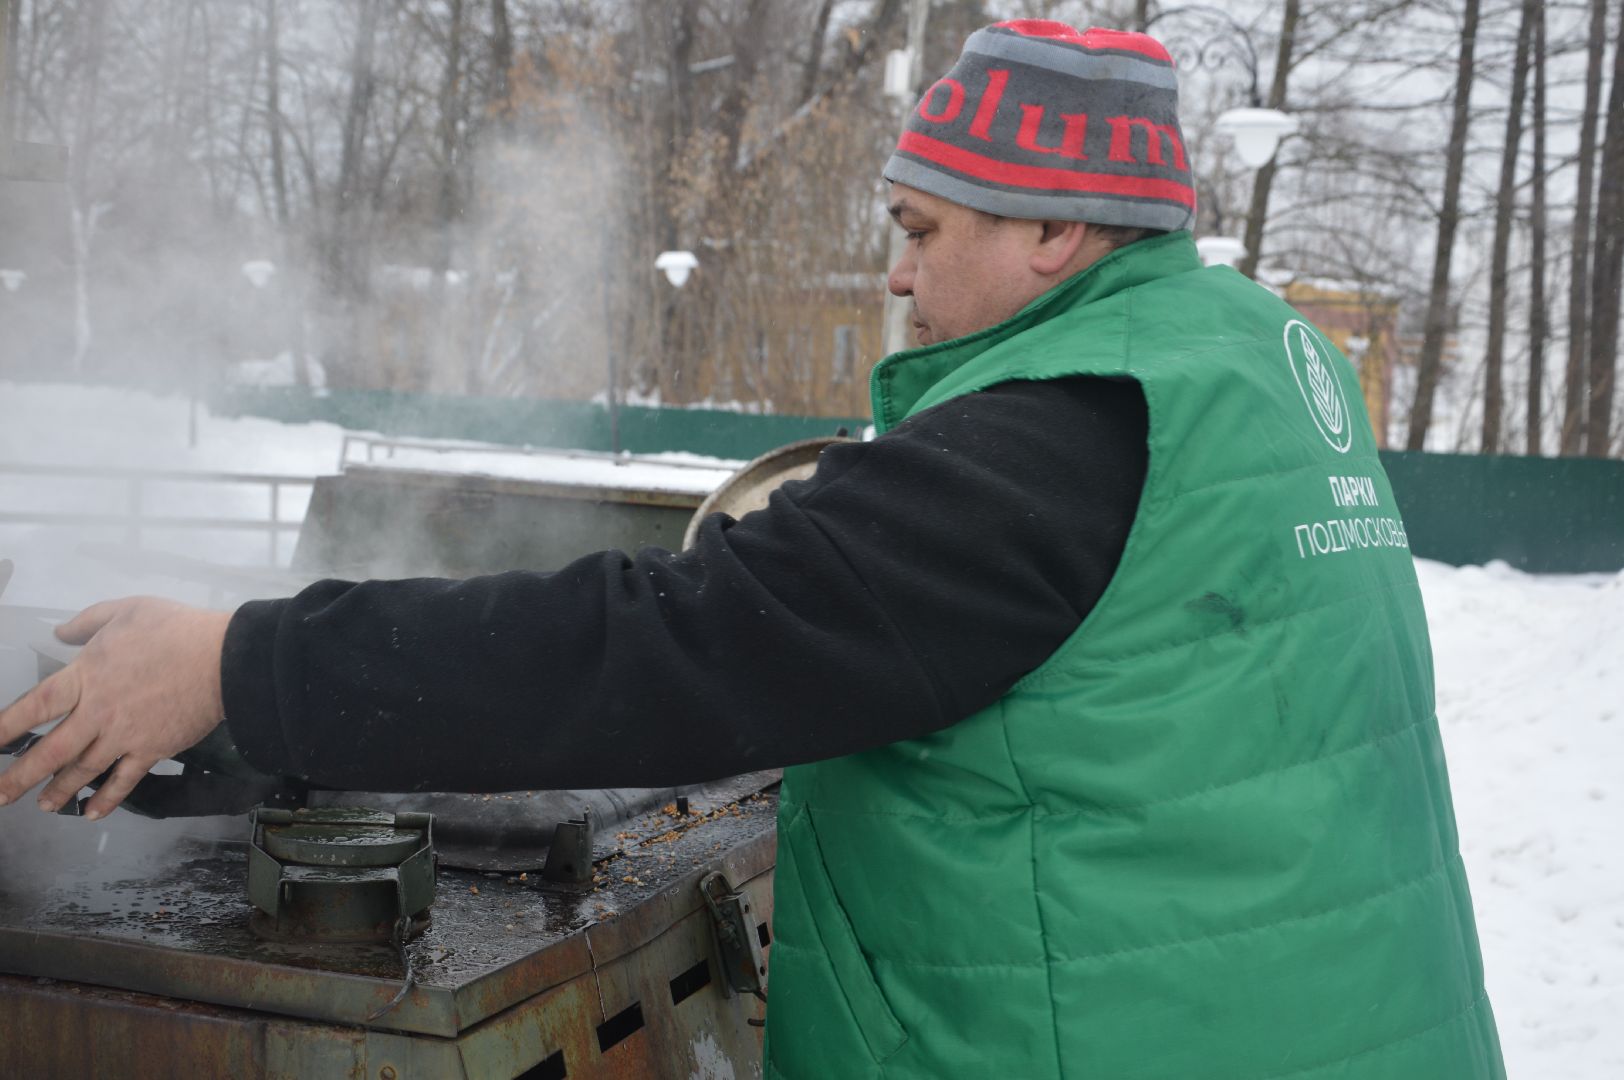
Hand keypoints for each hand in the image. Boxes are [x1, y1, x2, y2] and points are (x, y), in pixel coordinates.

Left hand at [0, 597, 232, 818]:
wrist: (224, 659)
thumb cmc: (175, 630)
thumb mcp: (127, 610)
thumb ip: (88, 622)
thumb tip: (60, 634)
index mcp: (85, 676)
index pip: (34, 707)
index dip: (5, 727)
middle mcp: (97, 713)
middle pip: (49, 751)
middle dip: (19, 777)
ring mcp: (124, 736)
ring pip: (82, 771)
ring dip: (58, 790)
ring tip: (42, 805)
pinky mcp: (151, 750)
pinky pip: (124, 781)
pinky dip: (106, 800)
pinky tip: (91, 814)